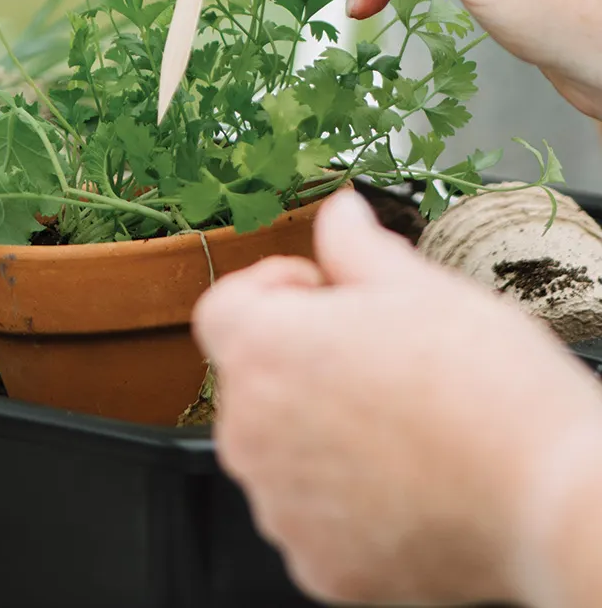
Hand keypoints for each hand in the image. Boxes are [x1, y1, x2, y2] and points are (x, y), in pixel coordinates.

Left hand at [193, 189, 601, 605]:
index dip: (272, 290)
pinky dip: (342, 498)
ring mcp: (278, 504)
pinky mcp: (315, 561)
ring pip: (278, 450)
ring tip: (399, 423)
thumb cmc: (491, 391)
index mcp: (261, 351)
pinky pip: (309, 514)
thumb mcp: (420, 285)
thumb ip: (354, 243)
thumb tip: (338, 212)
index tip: (319, 294)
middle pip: (251, 380)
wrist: (551, 501)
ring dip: (317, 429)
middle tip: (375, 358)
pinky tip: (403, 478)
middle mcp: (249, 431)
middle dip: (300, 361)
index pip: (223, 307)